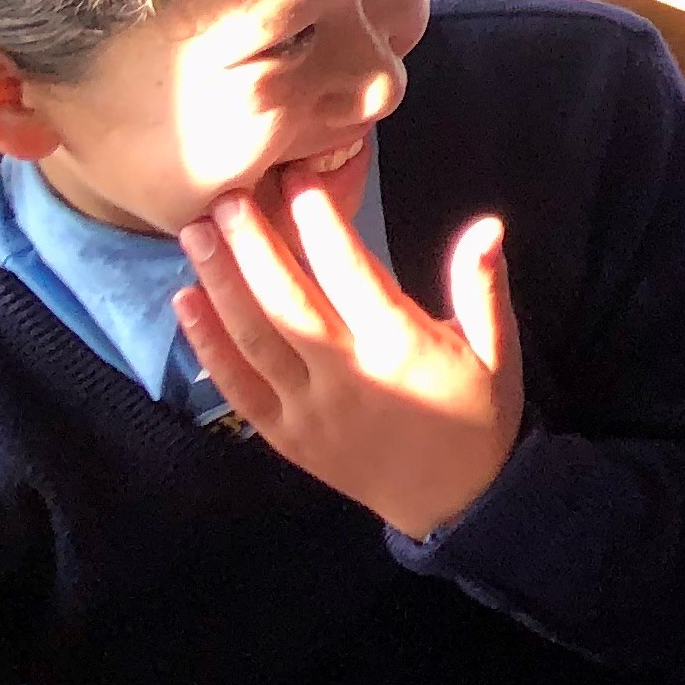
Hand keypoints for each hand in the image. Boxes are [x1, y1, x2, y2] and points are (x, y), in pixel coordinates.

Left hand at [176, 183, 521, 541]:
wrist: (455, 503)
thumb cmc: (479, 414)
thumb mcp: (499, 347)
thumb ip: (483, 284)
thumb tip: (486, 225)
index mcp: (402, 347)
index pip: (353, 273)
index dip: (322, 225)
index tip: (297, 181)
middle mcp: (348, 377)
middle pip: (288, 302)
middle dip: (252, 246)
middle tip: (224, 197)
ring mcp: (309, 410)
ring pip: (254, 339)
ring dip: (221, 285)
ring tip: (194, 236)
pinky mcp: (285, 436)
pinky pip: (238, 387)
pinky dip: (207, 345)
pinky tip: (185, 304)